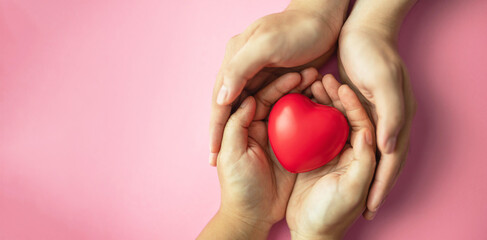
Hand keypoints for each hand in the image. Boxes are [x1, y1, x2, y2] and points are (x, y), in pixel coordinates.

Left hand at [199, 70, 317, 238]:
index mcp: (246, 125)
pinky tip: (330, 109)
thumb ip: (236, 126)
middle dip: (295, 86)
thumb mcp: (233, 154)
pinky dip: (317, 119)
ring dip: (308, 97)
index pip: (262, 97)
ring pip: (295, 111)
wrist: (252, 216)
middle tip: (315, 75)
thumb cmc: (238, 186)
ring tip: (324, 86)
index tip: (296, 75)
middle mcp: (264, 128)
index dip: (278, 85)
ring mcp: (281, 140)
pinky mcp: (295, 153)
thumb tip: (247, 99)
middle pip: (280, 100)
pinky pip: (307, 131)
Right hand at [209, 0, 349, 165]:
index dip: (214, 130)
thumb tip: (220, 99)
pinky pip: (263, 103)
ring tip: (239, 155)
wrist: (324, 17)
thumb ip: (240, 69)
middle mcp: (241, 68)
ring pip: (244, 108)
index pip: (219, 101)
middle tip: (219, 163)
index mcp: (234, 60)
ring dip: (241, 129)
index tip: (213, 158)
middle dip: (222, 135)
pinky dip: (261, 119)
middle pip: (227, 107)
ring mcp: (257, 73)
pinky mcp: (274, 78)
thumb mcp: (267, 45)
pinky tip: (263, 136)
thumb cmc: (298, 30)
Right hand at [286, 75, 376, 238]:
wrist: (309, 233)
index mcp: (364, 158)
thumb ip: (364, 162)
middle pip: (345, 116)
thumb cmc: (332, 215)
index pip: (363, 123)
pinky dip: (305, 114)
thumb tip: (370, 131)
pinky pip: (310, 129)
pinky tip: (295, 101)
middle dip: (336, 96)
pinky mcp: (311, 156)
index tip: (342, 86)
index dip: (354, 104)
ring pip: (327, 119)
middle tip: (323, 78)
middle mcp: (349, 152)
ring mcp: (329, 152)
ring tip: (310, 83)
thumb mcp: (351, 190)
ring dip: (321, 101)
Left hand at [338, 21, 416, 219]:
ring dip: (360, 170)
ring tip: (348, 190)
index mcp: (397, 119)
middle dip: (373, 186)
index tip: (370, 209)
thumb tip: (389, 148)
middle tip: (362, 210)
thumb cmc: (373, 53)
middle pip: (381, 162)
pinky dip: (346, 148)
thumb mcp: (384, 81)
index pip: (390, 162)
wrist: (363, 29)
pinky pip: (353, 134)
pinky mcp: (360, 108)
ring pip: (367, 151)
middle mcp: (388, 120)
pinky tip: (334, 158)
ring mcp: (375, 115)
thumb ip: (391, 115)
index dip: (381, 186)